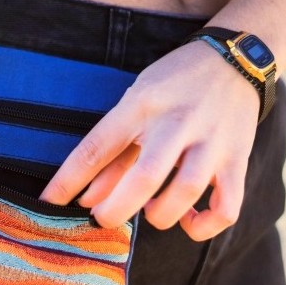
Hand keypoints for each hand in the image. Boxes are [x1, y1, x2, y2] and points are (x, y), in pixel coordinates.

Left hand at [38, 39, 259, 238]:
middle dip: (116, 210)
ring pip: (187, 191)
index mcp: (142, 105)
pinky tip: (187, 219)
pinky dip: (205, 225)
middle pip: (145, 177)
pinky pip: (226, 207)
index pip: (97, 147)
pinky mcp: (237, 160)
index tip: (47, 205)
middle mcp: (177, 123)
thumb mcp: (137, 102)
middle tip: (104, 219)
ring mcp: (211, 142)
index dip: (68, 181)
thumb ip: (114, 154)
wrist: (236, 59)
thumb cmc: (176, 84)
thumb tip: (86, 199)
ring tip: (150, 210)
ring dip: (161, 214)